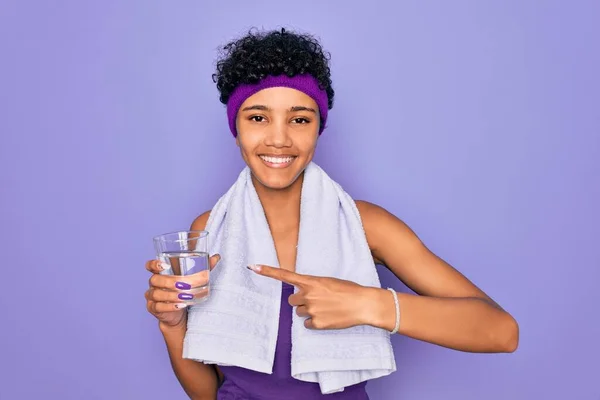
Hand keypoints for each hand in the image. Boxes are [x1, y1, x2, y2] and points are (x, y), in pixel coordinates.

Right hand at [145, 254, 220, 328]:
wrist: (177, 313)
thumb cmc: (183, 291)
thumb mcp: (192, 279)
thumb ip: (203, 268)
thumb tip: (216, 257)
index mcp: (160, 273)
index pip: (150, 266)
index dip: (154, 264)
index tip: (164, 265)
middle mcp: (153, 284)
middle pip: (155, 279)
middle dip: (169, 281)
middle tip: (183, 284)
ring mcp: (151, 297)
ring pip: (156, 294)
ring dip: (171, 295)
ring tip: (184, 297)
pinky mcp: (153, 308)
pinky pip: (158, 307)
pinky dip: (169, 306)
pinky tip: (180, 305)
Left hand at [247, 264, 377, 329]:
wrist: (363, 303)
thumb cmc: (349, 290)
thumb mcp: (329, 282)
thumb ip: (313, 286)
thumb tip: (304, 294)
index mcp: (311, 281)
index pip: (284, 275)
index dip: (267, 271)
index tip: (252, 267)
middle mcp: (308, 295)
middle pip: (292, 300)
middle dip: (300, 301)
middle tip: (316, 300)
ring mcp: (312, 310)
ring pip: (299, 312)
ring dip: (309, 311)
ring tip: (326, 308)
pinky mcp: (317, 323)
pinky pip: (307, 324)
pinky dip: (315, 322)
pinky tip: (328, 317)